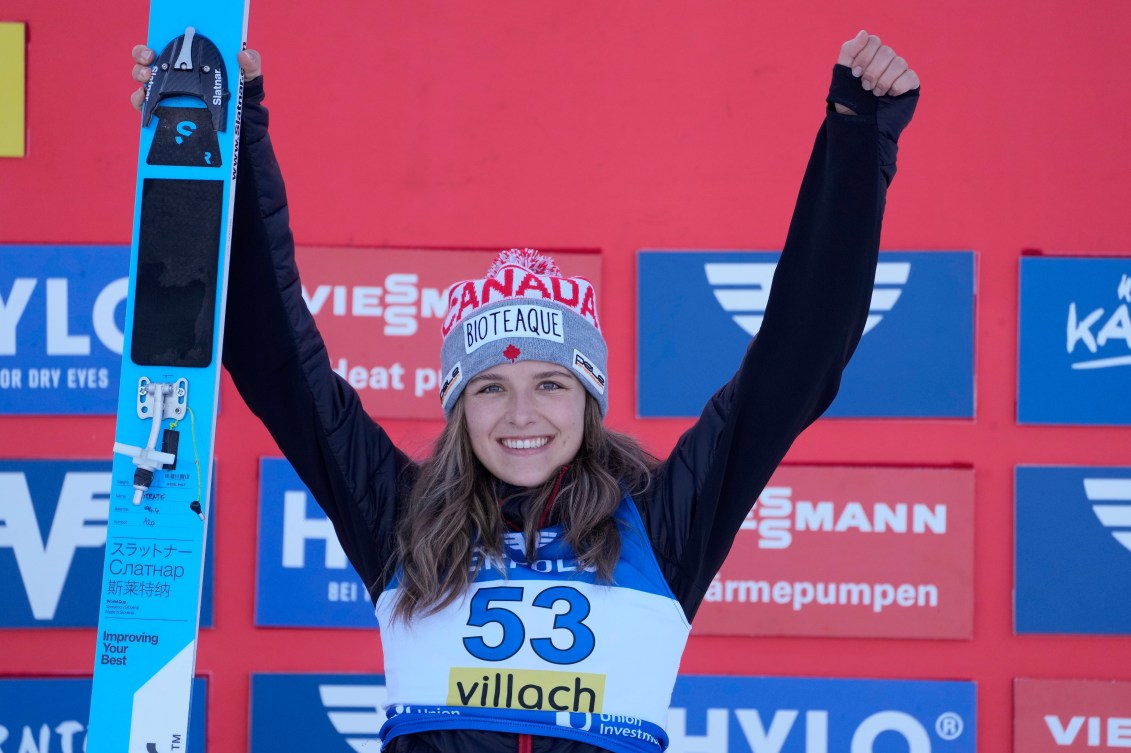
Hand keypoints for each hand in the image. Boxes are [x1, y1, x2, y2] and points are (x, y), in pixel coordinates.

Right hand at [130, 45, 261, 110]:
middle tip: (149, 62)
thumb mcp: (249, 78)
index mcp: (190, 61)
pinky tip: (145, 101)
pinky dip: (141, 102)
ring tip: (147, 80)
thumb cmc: (241, 96)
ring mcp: (168, 93)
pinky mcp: (166, 112)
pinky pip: (147, 106)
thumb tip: (243, 55)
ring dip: (140, 76)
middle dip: (141, 57)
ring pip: (143, 80)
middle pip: (146, 60)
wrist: (242, 126)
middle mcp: (174, 74)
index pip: (166, 47)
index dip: (154, 45)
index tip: (153, 50)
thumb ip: (251, 65)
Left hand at [838, 30, 918, 96]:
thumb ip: (849, 51)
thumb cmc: (848, 98)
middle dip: (872, 71)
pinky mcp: (910, 84)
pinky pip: (910, 77)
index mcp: (871, 55)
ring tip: (875, 93)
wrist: (856, 122)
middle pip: (887, 51)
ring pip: (899, 63)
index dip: (864, 56)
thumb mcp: (843, 73)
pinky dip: (898, 86)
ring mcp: (900, 72)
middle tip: (865, 87)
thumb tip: (864, 33)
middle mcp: (887, 61)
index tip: (855, 73)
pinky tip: (890, 94)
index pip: (874, 41)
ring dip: (883, 80)